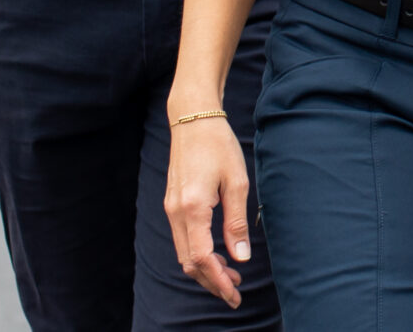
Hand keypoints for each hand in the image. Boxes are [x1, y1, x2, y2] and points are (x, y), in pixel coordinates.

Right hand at [164, 115, 252, 306]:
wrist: (192, 118)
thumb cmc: (218, 145)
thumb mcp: (236, 181)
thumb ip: (236, 222)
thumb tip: (241, 257)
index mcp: (193, 208)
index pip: (202, 258)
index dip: (218, 281)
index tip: (235, 294)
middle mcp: (176, 213)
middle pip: (189, 262)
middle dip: (212, 281)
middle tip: (235, 292)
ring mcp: (171, 209)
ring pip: (184, 253)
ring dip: (205, 269)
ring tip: (231, 275)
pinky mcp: (173, 204)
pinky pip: (183, 239)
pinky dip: (198, 253)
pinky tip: (217, 253)